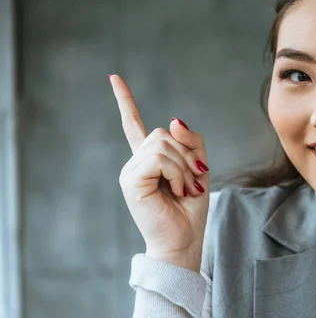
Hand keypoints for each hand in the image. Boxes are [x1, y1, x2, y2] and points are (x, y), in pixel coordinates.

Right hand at [110, 74, 209, 271]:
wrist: (183, 240)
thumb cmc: (189, 208)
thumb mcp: (199, 169)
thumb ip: (191, 142)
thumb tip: (174, 119)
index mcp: (149, 159)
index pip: (134, 124)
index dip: (125, 100)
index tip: (114, 78)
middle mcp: (135, 162)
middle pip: (164, 133)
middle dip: (187, 156)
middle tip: (191, 182)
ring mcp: (130, 170)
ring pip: (164, 144)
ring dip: (184, 167)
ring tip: (184, 189)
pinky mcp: (131, 180)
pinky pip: (160, 158)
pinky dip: (177, 173)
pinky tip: (177, 190)